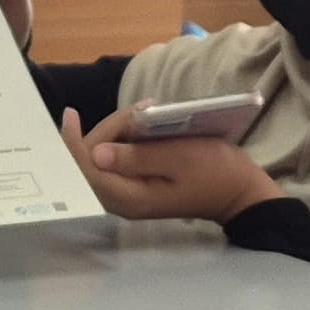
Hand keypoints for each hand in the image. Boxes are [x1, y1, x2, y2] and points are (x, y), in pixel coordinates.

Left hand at [70, 109, 283, 225]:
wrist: (239, 192)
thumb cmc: (215, 172)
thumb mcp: (179, 157)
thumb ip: (137, 157)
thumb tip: (95, 154)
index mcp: (129, 197)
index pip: (86, 170)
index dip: (73, 142)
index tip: (71, 113)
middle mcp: (121, 201)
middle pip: (91, 162)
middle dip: (108, 129)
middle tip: (143, 109)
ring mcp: (128, 195)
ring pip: (103, 158)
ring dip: (119, 131)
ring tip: (150, 111)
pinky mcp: (136, 186)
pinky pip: (117, 160)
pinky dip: (127, 139)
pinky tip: (146, 124)